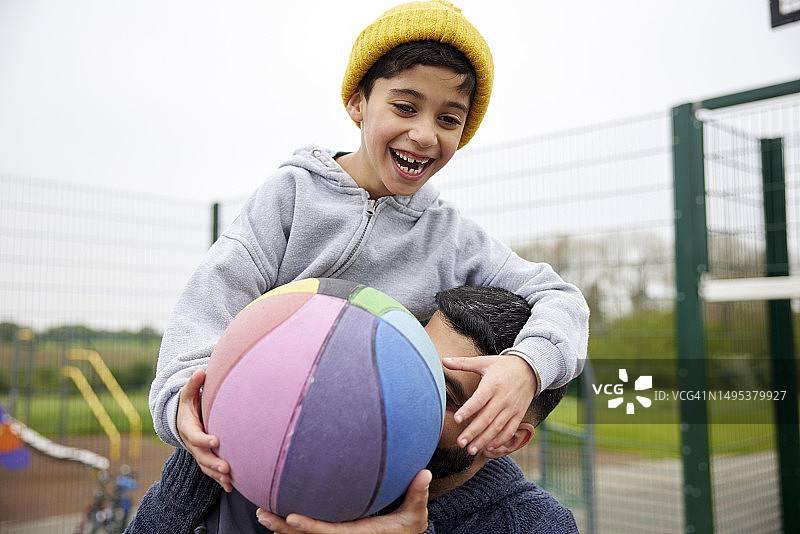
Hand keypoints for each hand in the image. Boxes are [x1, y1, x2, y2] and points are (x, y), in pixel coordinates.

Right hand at [177, 368, 231, 491]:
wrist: (182, 420)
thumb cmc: (189, 404)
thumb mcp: (188, 393)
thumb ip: (194, 384)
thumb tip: (200, 372)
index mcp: (188, 428)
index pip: (195, 436)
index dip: (204, 440)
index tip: (216, 441)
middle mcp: (192, 444)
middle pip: (201, 456)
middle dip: (213, 463)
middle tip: (226, 468)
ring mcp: (198, 453)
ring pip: (206, 467)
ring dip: (217, 475)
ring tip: (229, 480)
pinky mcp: (205, 459)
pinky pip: (211, 472)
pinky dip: (219, 481)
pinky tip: (231, 487)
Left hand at [255, 470, 431, 533]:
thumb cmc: (409, 526)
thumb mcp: (416, 514)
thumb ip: (418, 494)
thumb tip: (425, 473)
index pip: (328, 533)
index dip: (308, 527)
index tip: (290, 517)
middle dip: (283, 527)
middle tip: (261, 513)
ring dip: (280, 526)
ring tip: (261, 512)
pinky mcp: (335, 530)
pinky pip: (310, 530)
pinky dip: (291, 526)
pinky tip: (276, 514)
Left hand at [443, 355, 536, 454]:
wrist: (530, 369)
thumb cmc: (502, 365)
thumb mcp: (483, 362)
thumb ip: (463, 363)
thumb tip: (443, 360)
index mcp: (492, 385)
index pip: (478, 400)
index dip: (468, 410)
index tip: (456, 420)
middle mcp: (502, 398)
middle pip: (486, 418)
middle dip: (473, 432)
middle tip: (460, 443)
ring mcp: (511, 408)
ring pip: (497, 427)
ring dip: (484, 440)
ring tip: (471, 450)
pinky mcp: (518, 415)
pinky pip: (510, 430)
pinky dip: (500, 440)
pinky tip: (489, 447)